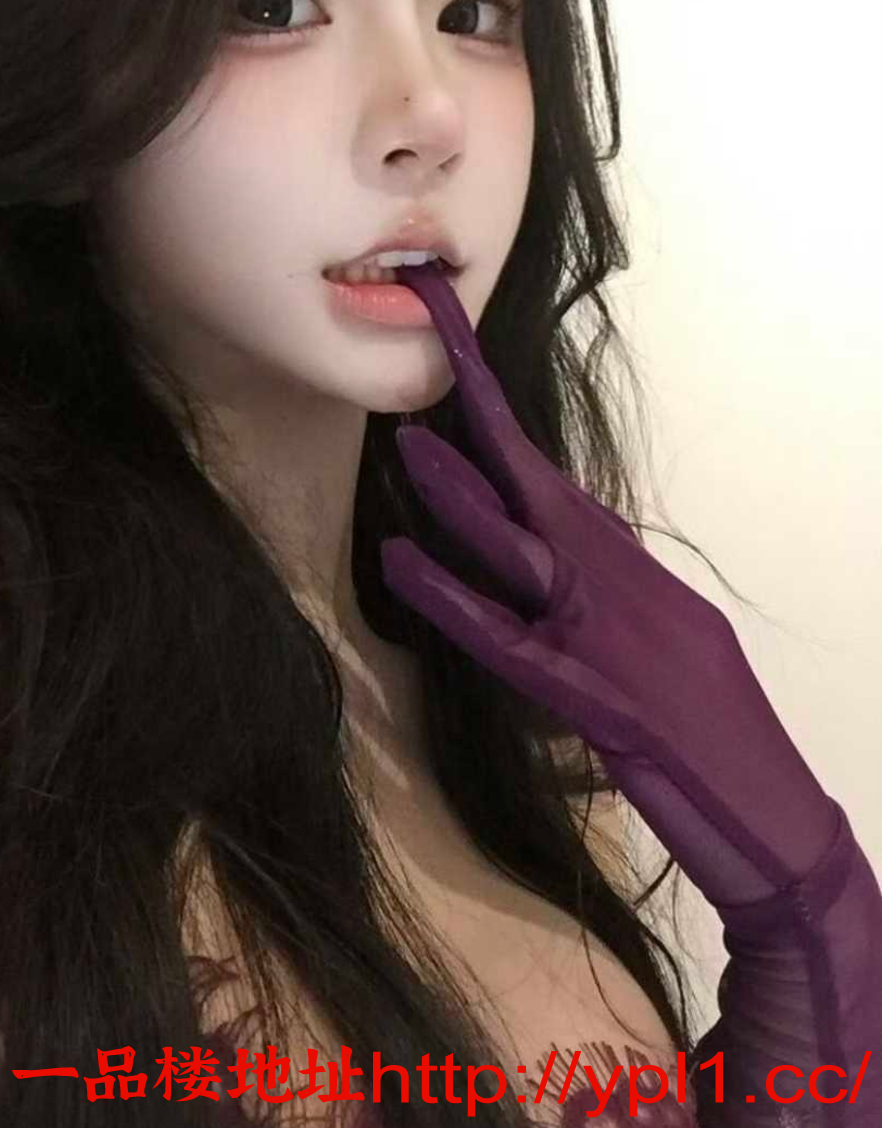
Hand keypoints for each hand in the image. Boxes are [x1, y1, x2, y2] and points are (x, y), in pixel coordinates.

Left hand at [380, 265, 840, 908]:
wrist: (778, 830)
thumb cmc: (719, 743)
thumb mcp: (668, 646)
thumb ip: (615, 595)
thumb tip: (567, 550)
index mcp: (637, 577)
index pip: (557, 485)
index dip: (504, 426)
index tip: (461, 365)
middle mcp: (627, 590)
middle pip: (541, 490)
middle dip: (484, 421)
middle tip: (436, 350)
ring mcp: (614, 642)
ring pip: (527, 552)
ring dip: (464, 496)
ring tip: (406, 446)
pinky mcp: (601, 702)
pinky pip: (511, 643)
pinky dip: (453, 600)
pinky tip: (403, 566)